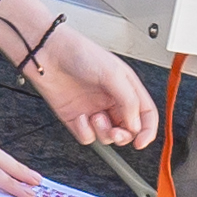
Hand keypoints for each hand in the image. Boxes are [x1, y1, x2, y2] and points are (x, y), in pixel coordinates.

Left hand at [28, 21, 156, 149]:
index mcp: (126, 88)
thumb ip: (129, 101)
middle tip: (116, 133)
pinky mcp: (76, 119)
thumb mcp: (113, 74)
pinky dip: (85, 131)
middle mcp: (112, 101)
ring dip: (103, 131)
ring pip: (107, 137)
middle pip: (128, 130)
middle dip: (123, 135)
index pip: (146, 114)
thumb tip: (135, 126)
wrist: (48, 54)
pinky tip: (80, 117)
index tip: (141, 142)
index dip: (147, 130)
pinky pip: (87, 137)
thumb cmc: (80, 54)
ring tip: (95, 116)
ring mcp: (94, 111)